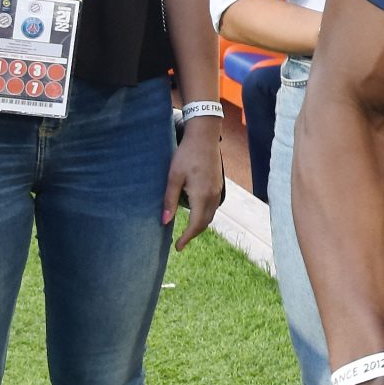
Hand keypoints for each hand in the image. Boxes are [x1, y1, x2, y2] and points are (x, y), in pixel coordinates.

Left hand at [164, 114, 227, 251]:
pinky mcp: (218, 184)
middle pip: (205, 223)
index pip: (195, 225)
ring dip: (200, 224)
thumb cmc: (186, 155)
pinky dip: (205, 214)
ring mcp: (218, 190)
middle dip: (193, 234)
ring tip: (187, 229)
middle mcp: (213, 196)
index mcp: (201, 196)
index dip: (187, 238)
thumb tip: (164, 222)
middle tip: (180, 241)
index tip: (178, 247)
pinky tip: (195, 211)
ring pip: (211, 215)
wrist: (204, 137)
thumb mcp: (173, 177)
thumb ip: (169, 200)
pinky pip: (213, 206)